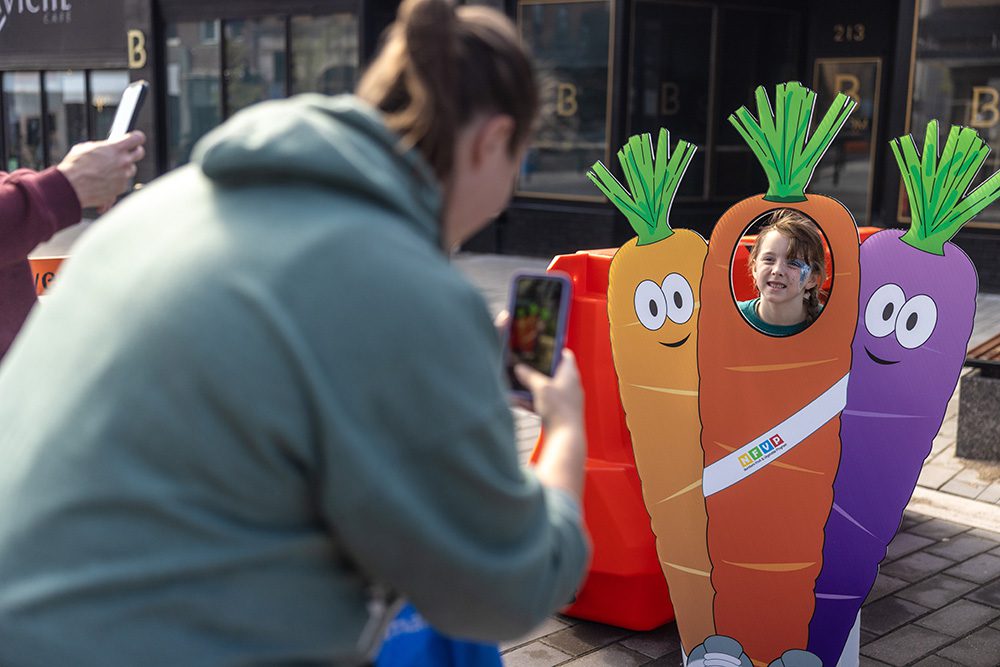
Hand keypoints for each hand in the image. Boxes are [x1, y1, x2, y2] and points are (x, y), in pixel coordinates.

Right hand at [57, 131, 145, 211]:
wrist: (70, 187)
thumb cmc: (74, 166)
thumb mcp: (85, 148)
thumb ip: (100, 147)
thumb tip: (105, 148)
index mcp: (115, 148)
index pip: (137, 138)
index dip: (137, 137)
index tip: (136, 139)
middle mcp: (123, 162)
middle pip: (139, 153)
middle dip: (134, 151)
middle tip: (126, 153)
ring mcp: (123, 177)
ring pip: (130, 170)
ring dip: (122, 169)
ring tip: (105, 171)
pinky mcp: (120, 189)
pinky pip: (121, 184)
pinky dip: (114, 184)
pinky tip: (101, 183)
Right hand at [515, 350, 585, 501]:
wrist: (566, 438)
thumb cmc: (559, 409)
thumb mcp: (541, 388)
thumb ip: (529, 376)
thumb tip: (519, 368)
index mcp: (571, 374)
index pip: (565, 355)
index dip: (555, 348)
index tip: (543, 345)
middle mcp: (570, 386)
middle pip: (553, 372)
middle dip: (538, 369)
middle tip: (525, 363)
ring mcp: (565, 400)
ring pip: (546, 388)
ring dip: (532, 387)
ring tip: (516, 384)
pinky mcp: (559, 413)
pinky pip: (543, 403)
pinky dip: (532, 401)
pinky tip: (517, 402)